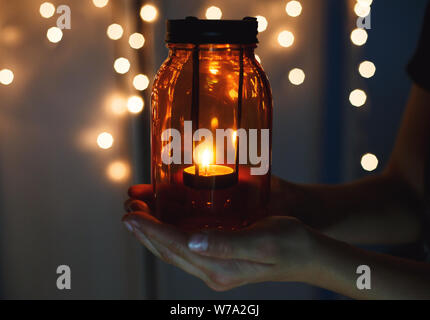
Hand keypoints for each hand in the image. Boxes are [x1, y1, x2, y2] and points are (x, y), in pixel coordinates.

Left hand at [122, 183, 318, 290]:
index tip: (131, 215)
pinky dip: (169, 235)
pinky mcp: (220, 261)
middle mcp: (213, 272)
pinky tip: (164, 224)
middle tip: (127, 212)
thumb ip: (227, 243)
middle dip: (146, 232)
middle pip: (170, 251)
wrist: (308, 255)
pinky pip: (186, 249)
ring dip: (154, 234)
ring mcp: (215, 269)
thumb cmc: (290, 243)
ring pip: (175, 251)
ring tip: (137, 217)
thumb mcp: (262, 240)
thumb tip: (192, 241)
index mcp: (221, 267)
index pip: (177, 246)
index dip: (152, 230)